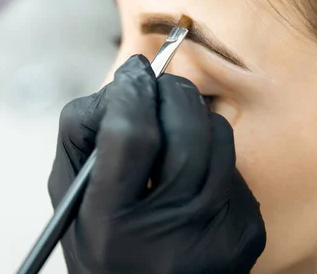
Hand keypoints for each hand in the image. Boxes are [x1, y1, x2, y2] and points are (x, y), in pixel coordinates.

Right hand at [48, 55, 265, 273]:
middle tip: (156, 85)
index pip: (130, 135)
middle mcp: (168, 233)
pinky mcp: (245, 233)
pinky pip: (232, 165)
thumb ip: (81, 136)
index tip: (133, 72)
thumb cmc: (104, 243)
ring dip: (193, 115)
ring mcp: (215, 234)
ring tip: (172, 129)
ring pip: (216, 136)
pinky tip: (191, 174)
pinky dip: (210, 154)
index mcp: (111, 225)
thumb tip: (123, 87)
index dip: (131, 92)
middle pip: (185, 129)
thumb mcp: (71, 199)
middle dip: (169, 91)